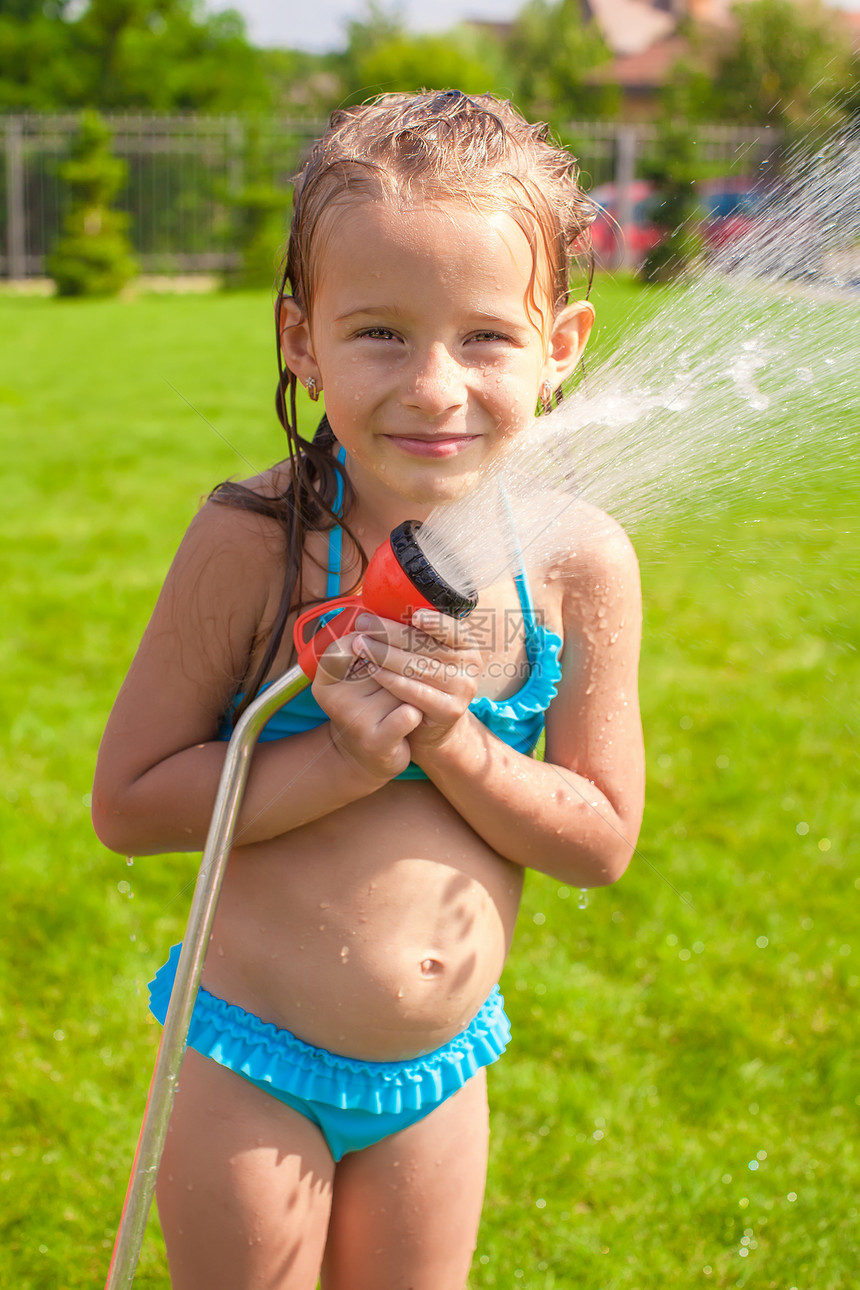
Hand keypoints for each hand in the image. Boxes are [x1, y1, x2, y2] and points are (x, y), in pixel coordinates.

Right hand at [312, 630, 423, 780]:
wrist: (368, 757)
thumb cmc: (369, 706)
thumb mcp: (358, 677)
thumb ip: (371, 648)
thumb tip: (394, 611)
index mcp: (326, 680)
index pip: (351, 643)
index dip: (379, 633)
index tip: (396, 633)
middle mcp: (336, 699)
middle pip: (382, 662)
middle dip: (406, 658)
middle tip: (418, 663)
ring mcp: (355, 720)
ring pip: (401, 686)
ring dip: (417, 685)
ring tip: (420, 689)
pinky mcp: (376, 740)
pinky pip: (408, 713)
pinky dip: (418, 712)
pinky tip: (417, 714)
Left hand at [348, 609, 482, 756]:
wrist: (432, 725)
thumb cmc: (424, 680)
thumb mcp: (427, 654)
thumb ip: (416, 634)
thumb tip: (384, 602)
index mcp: (467, 645)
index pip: (452, 628)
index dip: (434, 621)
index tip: (413, 615)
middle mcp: (470, 665)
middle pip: (425, 645)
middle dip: (389, 632)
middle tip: (363, 623)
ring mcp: (462, 689)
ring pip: (416, 666)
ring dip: (383, 653)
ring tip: (360, 643)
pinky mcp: (449, 709)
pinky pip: (413, 690)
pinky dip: (389, 678)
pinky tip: (371, 669)